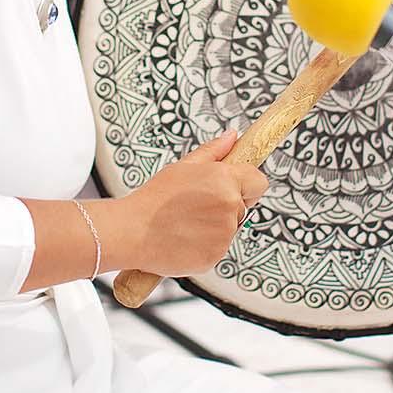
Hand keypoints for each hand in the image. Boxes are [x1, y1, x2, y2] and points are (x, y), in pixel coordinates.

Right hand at [123, 129, 268, 276]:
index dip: (246, 183)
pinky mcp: (216, 256)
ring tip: (185, 222)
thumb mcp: (183, 167)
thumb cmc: (155, 198)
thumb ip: (213, 151)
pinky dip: (205, 245)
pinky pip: (218, 247)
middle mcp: (230, 207)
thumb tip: (232, 137)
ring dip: (215, 226)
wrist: (133, 231)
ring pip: (231, 228)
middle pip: (244, 206)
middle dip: (226, 205)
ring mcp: (224, 234)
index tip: (232, 187)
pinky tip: (184, 238)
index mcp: (225, 180)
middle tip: (196, 205)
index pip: (259, 182)